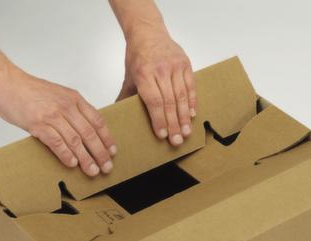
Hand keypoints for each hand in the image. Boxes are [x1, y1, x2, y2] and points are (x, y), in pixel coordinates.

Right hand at [0, 67, 115, 176]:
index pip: (97, 121)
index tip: (112, 151)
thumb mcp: (59, 94)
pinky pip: (57, 143)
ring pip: (76, 141)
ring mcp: (52, 115)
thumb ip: (73, 110)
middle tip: (107, 167)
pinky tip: (72, 164)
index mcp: (74, 99)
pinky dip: (66, 155)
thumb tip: (86, 131)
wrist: (6, 83)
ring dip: (86, 159)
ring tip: (92, 171)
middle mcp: (66, 106)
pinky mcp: (38, 124)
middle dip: (100, 153)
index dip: (107, 138)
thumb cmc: (31, 91)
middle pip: (89, 134)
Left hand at [117, 28, 196, 146]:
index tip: (162, 135)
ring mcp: (174, 66)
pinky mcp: (185, 63)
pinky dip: (192, 101)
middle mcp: (160, 69)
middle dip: (173, 124)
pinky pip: (190, 86)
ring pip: (181, 96)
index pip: (154, 101)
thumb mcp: (129, 76)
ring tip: (186, 132)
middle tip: (177, 141)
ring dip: (185, 117)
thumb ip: (126, 96)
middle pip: (169, 102)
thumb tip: (117, 114)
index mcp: (144, 73)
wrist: (148, 30)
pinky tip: (193, 115)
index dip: (159, 120)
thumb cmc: (137, 56)